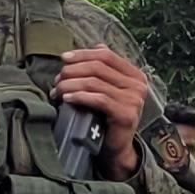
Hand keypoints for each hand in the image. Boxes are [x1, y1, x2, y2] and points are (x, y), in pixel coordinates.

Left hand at [53, 46, 149, 177]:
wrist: (116, 147)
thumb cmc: (107, 116)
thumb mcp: (108, 89)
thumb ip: (105, 69)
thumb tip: (96, 46)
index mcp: (135, 75)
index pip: (106, 55)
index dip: (82, 54)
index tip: (63, 58)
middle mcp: (138, 85)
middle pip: (97, 67)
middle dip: (72, 71)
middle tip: (57, 81)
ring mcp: (134, 100)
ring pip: (94, 82)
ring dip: (70, 85)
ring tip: (57, 92)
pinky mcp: (126, 114)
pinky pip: (98, 99)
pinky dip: (79, 96)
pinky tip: (67, 99)